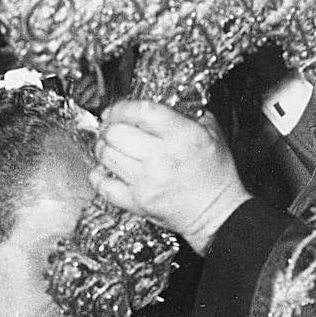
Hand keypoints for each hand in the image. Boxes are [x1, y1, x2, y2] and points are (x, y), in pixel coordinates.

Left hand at [92, 101, 250, 252]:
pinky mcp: (137, 202)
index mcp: (181, 136)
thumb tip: (160, 103)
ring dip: (102, 146)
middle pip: (116, 132)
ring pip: (106, 155)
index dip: (122, 106)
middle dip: (109, 126)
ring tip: (108, 145)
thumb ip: (188, 114)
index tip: (118, 108)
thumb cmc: (216, 175)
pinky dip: (98, 175)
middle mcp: (160, 158)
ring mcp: (145, 182)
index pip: (140, 111)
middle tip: (111, 126)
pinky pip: (104, 185)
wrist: (217, 213)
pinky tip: (104, 169)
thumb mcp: (212, 133)